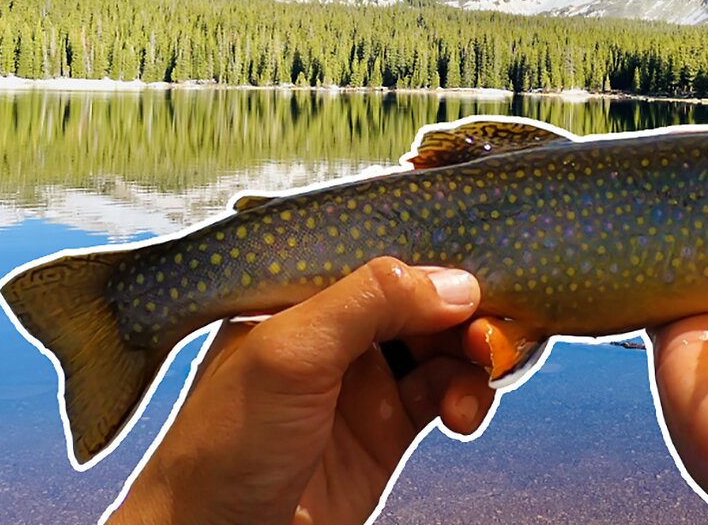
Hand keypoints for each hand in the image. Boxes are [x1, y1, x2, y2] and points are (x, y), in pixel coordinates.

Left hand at [107, 257, 494, 524]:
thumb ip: (369, 302)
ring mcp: (365, 381)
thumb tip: (452, 282)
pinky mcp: (388, 429)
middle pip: (427, 300)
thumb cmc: (220, 449)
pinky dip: (469, 395)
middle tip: (487, 337)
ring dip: (475, 356)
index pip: (387, 258)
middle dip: (468, 313)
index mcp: (304, 294)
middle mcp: (338, 331)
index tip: (476, 282)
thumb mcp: (290, 353)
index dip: (438, 265)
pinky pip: (448, 394)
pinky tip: (462, 413)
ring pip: (446, 345)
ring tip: (480, 377)